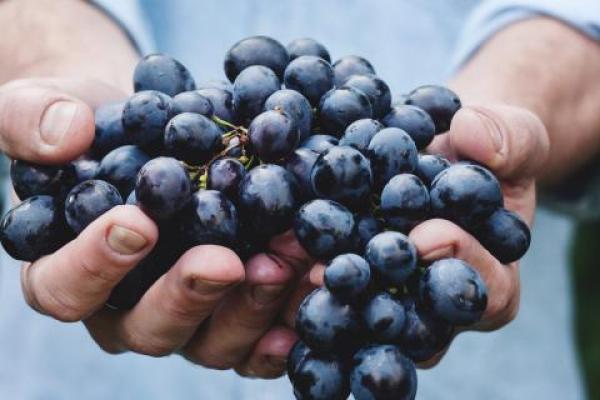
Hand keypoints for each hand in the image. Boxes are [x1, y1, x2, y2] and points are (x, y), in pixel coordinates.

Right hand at [1, 77, 314, 377]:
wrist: (154, 132)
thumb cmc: (95, 128)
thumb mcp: (48, 107)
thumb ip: (33, 118)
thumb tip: (66, 136)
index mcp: (69, 271)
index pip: (65, 288)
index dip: (95, 264)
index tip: (137, 223)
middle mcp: (128, 307)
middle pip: (149, 328)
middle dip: (189, 295)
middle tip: (225, 261)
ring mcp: (187, 315)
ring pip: (212, 341)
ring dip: (251, 306)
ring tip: (286, 261)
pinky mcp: (234, 310)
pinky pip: (258, 337)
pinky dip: (286, 321)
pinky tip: (312, 289)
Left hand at [275, 103, 550, 370]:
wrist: (443, 152)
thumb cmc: (484, 152)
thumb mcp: (512, 136)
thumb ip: (508, 138)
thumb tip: (473, 135)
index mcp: (490, 281)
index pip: (485, 292)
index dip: (461, 265)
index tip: (428, 235)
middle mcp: (435, 306)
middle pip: (412, 322)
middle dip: (376, 296)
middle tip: (338, 271)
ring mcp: (388, 299)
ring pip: (359, 317)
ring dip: (324, 296)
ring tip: (290, 268)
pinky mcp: (348, 283)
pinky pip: (324, 292)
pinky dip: (294, 277)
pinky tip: (265, 257)